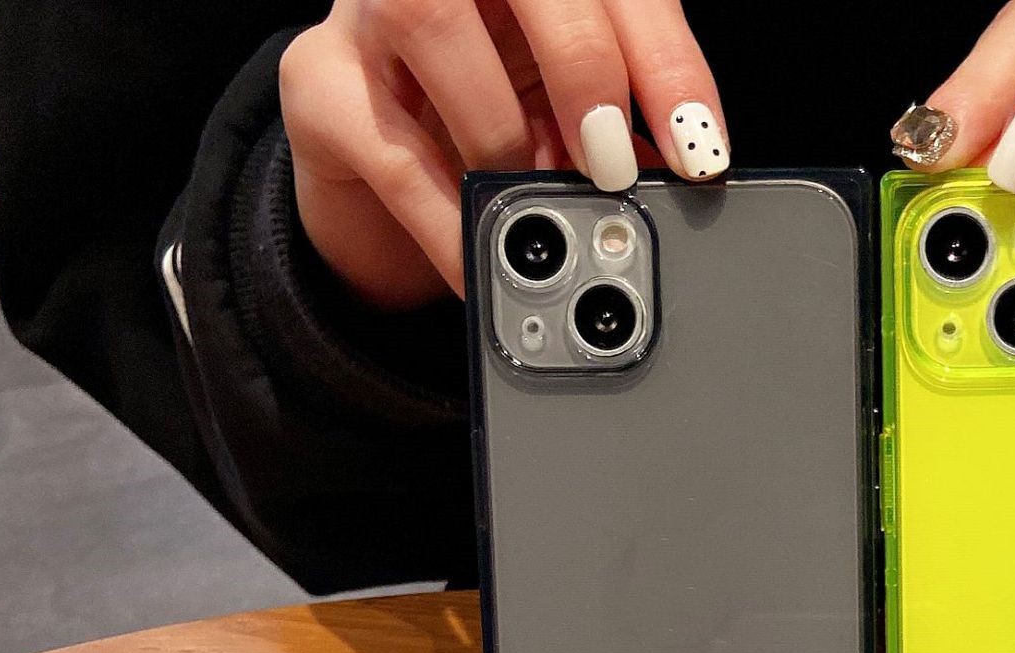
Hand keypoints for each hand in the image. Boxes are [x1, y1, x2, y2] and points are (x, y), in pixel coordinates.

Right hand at [279, 0, 726, 308]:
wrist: (374, 196)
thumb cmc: (483, 138)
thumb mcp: (566, 129)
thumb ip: (617, 130)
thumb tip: (676, 170)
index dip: (662, 56)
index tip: (698, 146)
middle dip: (584, 63)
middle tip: (615, 162)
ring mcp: (366, 13)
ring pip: (427, 18)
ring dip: (502, 127)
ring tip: (537, 206)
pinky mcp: (317, 85)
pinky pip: (390, 149)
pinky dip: (449, 220)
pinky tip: (484, 266)